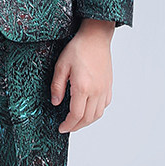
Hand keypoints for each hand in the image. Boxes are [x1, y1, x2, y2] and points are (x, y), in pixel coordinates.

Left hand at [50, 18, 114, 132]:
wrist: (95, 37)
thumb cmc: (78, 48)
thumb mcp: (61, 65)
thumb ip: (57, 86)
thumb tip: (56, 102)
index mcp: (83, 87)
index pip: (76, 115)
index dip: (68, 124)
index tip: (61, 127)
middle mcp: (96, 91)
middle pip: (88, 118)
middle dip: (76, 126)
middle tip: (67, 127)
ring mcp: (104, 89)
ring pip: (98, 114)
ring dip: (87, 121)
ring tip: (77, 121)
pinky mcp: (109, 85)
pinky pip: (104, 105)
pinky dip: (96, 112)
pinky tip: (88, 109)